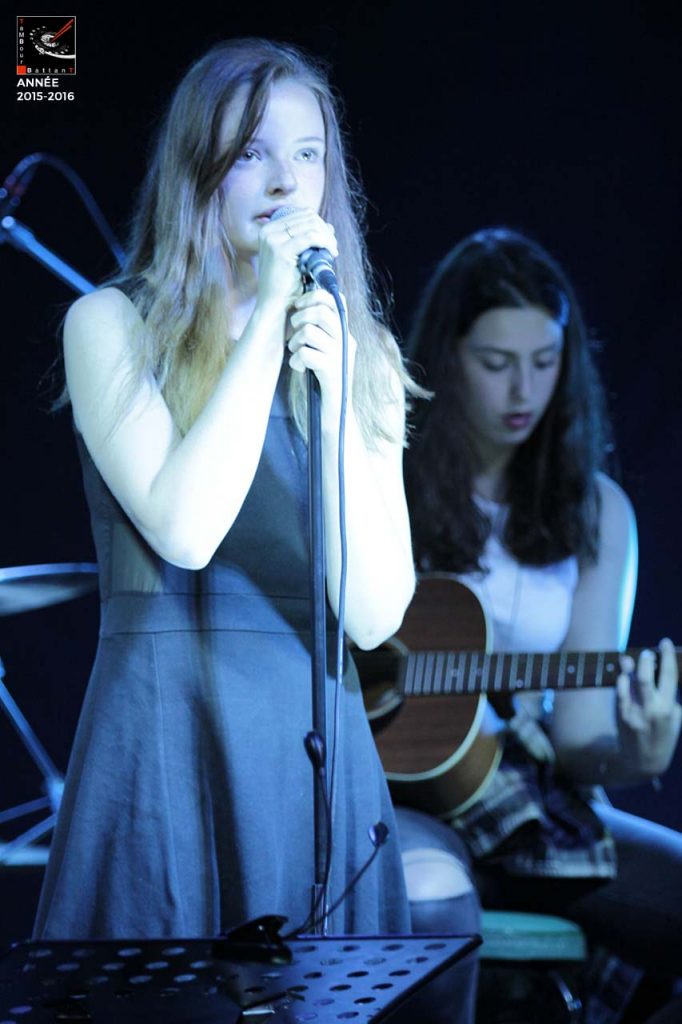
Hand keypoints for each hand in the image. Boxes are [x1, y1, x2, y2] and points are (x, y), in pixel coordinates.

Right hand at [256, 209, 337, 310]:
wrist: (274, 307)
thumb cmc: (286, 286)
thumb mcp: (296, 257)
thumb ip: (307, 240)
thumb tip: (329, 226)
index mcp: (268, 229)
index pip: (302, 214)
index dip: (320, 223)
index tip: (329, 239)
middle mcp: (268, 231)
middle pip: (307, 216)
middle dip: (325, 230)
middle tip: (333, 247)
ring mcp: (273, 240)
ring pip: (311, 225)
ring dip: (327, 237)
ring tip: (332, 251)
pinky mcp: (281, 250)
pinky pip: (311, 237)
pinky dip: (325, 243)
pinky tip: (331, 254)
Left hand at [287, 289, 355, 422]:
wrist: (336, 410)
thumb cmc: (324, 378)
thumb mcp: (324, 348)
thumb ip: (318, 329)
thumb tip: (300, 304)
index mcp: (346, 332)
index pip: (336, 299)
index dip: (314, 296)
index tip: (299, 305)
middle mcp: (347, 341)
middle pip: (321, 312)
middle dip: (300, 318)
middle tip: (294, 332)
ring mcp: (340, 356)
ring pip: (309, 331)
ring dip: (295, 342)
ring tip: (297, 353)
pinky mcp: (331, 371)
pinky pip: (305, 353)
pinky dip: (296, 360)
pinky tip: (300, 369)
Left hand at [616, 638, 680, 776]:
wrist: (644, 761)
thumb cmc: (663, 733)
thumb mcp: (676, 716)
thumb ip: (670, 694)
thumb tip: (661, 666)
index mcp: (669, 708)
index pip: (670, 676)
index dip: (667, 656)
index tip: (665, 642)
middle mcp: (652, 710)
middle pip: (646, 677)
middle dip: (646, 659)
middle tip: (647, 652)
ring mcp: (635, 712)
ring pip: (630, 682)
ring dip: (630, 666)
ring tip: (631, 658)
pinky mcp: (621, 715)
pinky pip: (619, 691)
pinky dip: (621, 679)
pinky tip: (623, 674)